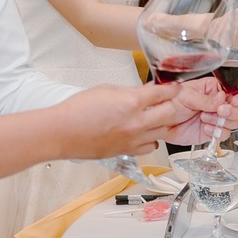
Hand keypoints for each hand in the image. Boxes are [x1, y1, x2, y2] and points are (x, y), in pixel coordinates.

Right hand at [64, 82, 196, 157]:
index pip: (163, 93)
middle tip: (166, 101)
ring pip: (163, 132)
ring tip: (155, 116)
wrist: (62, 132)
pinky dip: (151, 139)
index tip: (175, 86)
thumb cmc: (78, 110)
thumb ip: (131, 91)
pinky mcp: (128, 151)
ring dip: (162, 123)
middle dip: (171, 104)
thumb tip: (147, 91)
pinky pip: (150, 146)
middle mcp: (137, 123)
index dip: (173, 88)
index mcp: (131, 102)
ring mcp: (133, 139)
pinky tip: (144, 132)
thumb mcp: (107, 90)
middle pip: (170, 113)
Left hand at [162, 76, 234, 143]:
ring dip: (222, 122)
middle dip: (231, 111)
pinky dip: (217, 132)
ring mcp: (215, 118)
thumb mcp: (186, 96)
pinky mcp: (211, 132)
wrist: (159, 122)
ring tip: (205, 118)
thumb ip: (206, 99)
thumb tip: (222, 99)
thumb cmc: (169, 103)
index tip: (235, 101)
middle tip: (220, 111)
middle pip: (237, 108)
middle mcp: (216, 103)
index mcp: (212, 89)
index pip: (233, 91)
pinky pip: (223, 134)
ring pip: (233, 122)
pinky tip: (205, 128)